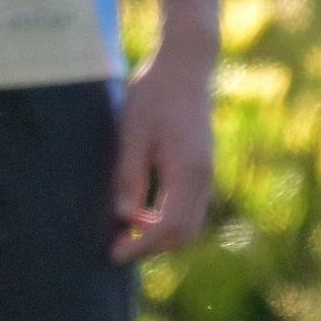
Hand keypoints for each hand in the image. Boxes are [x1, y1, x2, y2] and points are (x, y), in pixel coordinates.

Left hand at [112, 32, 218, 260]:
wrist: (185, 66)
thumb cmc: (154, 94)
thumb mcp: (132, 133)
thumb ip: (129, 175)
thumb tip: (125, 217)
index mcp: (188, 171)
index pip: (168, 227)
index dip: (142, 247)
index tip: (114, 254)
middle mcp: (204, 177)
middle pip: (184, 233)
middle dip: (152, 248)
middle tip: (116, 249)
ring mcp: (207, 172)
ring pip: (189, 222)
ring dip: (160, 235)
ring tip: (124, 234)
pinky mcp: (202, 167)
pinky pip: (189, 206)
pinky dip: (167, 219)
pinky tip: (140, 214)